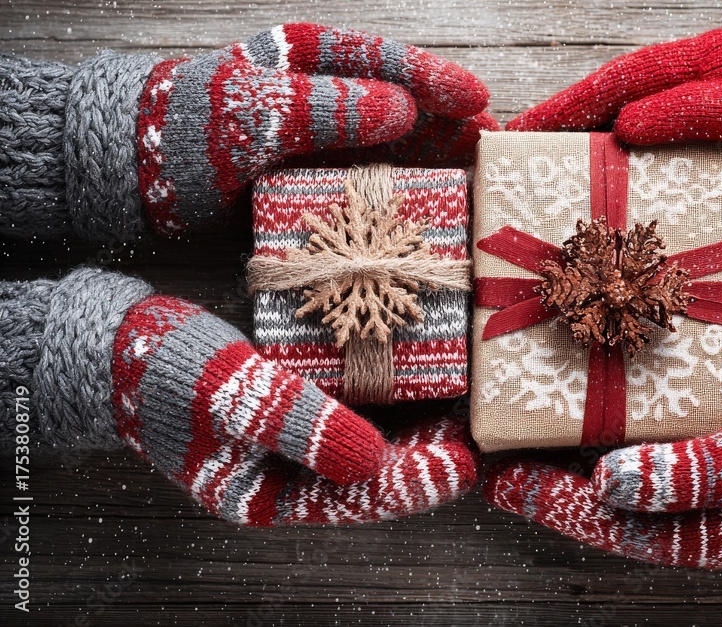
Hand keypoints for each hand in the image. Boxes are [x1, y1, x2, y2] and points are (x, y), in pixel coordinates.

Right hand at [111, 293, 478, 523]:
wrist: (121, 343)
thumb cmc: (166, 370)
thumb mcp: (231, 393)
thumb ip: (299, 424)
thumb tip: (372, 459)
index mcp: (264, 494)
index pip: (354, 499)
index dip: (413, 482)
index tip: (463, 464)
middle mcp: (285, 475)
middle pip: (370, 477)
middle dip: (425, 458)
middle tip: (479, 437)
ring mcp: (290, 443)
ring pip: (366, 446)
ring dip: (413, 431)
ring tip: (463, 411)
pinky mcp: (293, 409)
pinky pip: (349, 413)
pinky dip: (384, 401)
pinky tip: (417, 381)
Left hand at [138, 23, 494, 234]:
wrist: (140, 176)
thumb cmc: (191, 131)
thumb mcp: (256, 113)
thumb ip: (328, 109)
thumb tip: (403, 109)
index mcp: (309, 57)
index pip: (387, 62)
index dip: (439, 82)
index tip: (482, 102)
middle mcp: (324, 94)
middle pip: (402, 105)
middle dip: (450, 126)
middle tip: (495, 151)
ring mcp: (322, 137)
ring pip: (394, 145)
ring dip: (436, 162)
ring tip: (477, 181)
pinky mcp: (315, 175)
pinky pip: (371, 179)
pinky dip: (403, 191)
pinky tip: (430, 207)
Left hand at [483, 369, 721, 568]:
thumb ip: (681, 475)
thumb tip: (608, 484)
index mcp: (694, 536)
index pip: (605, 524)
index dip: (549, 502)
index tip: (501, 481)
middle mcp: (681, 514)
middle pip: (597, 502)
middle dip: (542, 480)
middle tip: (489, 455)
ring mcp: (687, 482)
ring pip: (612, 473)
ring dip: (565, 452)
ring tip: (517, 429)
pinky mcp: (693, 448)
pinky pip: (638, 443)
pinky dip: (604, 427)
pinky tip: (576, 405)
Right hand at [508, 30, 721, 207]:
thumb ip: (690, 112)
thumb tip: (624, 127)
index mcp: (696, 64)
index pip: (617, 82)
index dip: (566, 105)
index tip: (523, 127)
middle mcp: (688, 86)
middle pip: (610, 103)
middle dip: (562, 127)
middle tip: (515, 153)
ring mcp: (695, 118)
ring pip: (625, 130)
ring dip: (586, 152)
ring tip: (544, 177)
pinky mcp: (704, 150)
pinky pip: (651, 159)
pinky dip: (621, 174)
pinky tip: (601, 195)